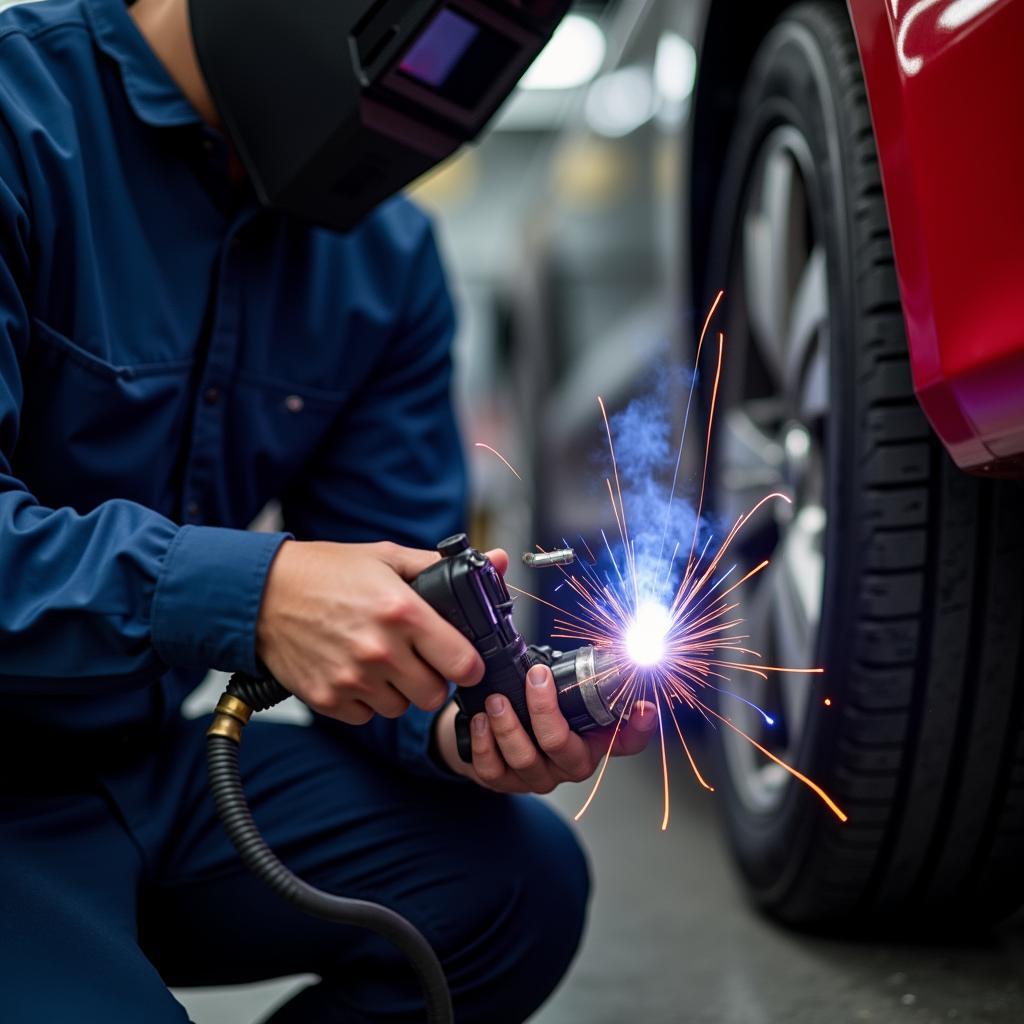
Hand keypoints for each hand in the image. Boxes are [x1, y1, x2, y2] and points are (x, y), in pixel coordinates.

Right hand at [256, 540, 508, 725]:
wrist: (260, 593)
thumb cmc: (328, 571)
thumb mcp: (387, 557)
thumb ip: (442, 566)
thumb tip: (499, 560)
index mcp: (403, 613)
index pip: (464, 663)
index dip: (468, 663)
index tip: (461, 658)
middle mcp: (380, 651)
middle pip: (435, 694)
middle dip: (433, 677)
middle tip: (417, 656)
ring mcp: (352, 679)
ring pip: (402, 708)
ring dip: (399, 690)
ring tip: (381, 659)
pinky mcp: (328, 699)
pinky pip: (367, 715)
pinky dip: (367, 700)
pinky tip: (355, 670)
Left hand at [435, 664, 658, 793]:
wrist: (489, 737)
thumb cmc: (529, 708)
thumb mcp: (557, 692)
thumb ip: (571, 677)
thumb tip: (585, 649)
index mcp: (590, 740)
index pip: (627, 740)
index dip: (640, 728)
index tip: (645, 708)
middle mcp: (568, 762)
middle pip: (563, 747)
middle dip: (544, 710)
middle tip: (534, 679)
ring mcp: (537, 776)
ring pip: (526, 759)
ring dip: (508, 726)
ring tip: (496, 701)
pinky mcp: (505, 783)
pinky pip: (494, 771)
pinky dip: (484, 745)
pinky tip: (479, 722)